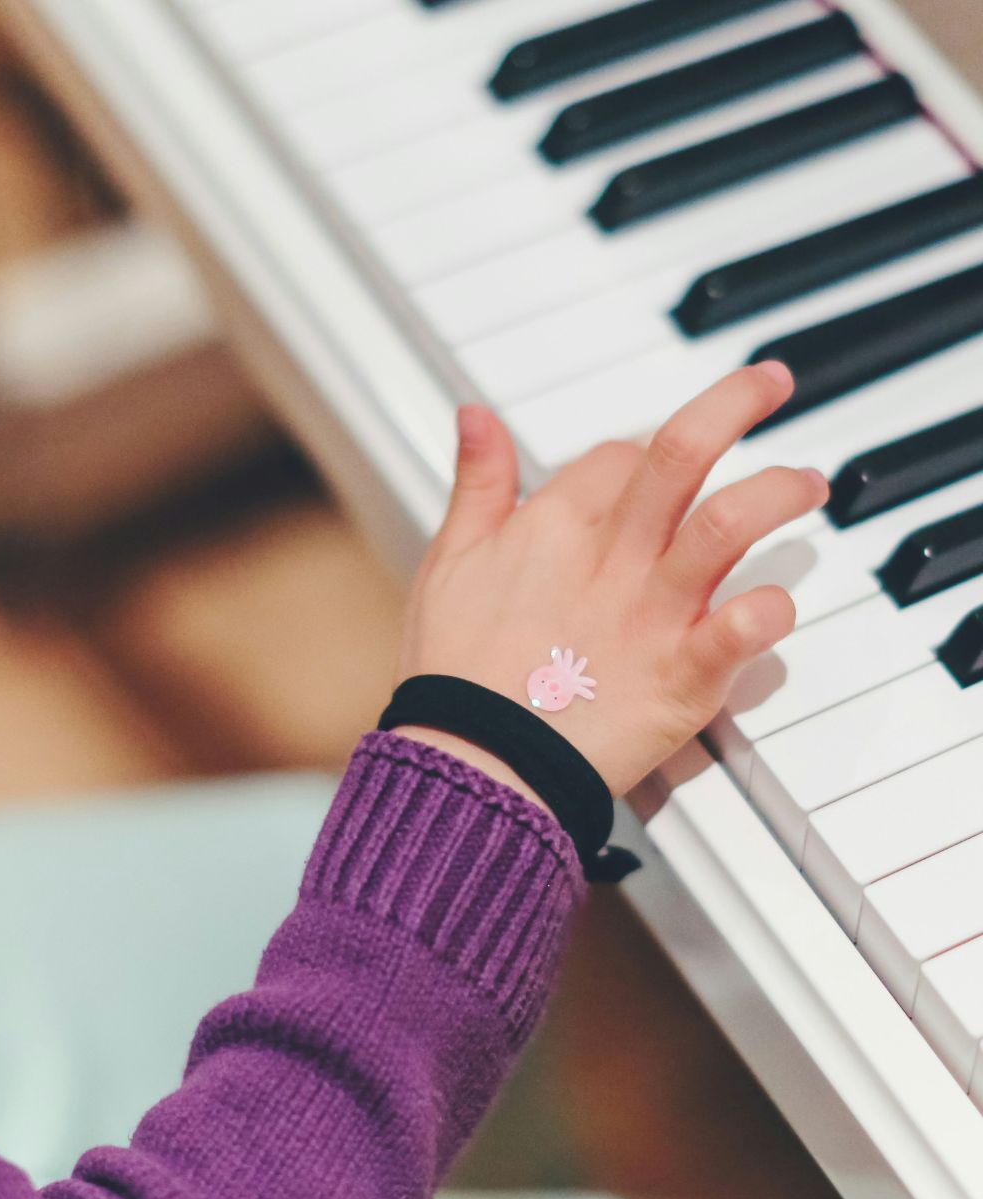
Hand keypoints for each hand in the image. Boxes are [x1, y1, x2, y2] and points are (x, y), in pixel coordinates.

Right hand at [394, 363, 826, 800]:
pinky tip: (777, 604)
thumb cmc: (454, 670)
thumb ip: (476, 485)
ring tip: (806, 484)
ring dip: (776, 491)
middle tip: (771, 381)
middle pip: (681, 452)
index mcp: (551, 525)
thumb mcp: (447, 561)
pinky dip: (768, 612)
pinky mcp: (680, 675)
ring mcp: (649, 613)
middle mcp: (608, 556)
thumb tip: (475, 413)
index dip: (642, 456)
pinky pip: (739, 631)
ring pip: (727, 523)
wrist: (470, 762)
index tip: (660, 471)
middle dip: (736, 403)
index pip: (617, 458)